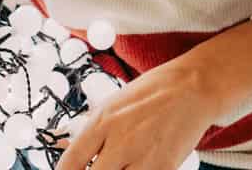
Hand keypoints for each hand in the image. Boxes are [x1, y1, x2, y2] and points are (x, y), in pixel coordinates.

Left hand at [55, 59, 221, 169]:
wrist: (190, 89)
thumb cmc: (149, 93)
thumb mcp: (112, 104)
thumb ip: (88, 127)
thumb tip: (60, 143)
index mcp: (102, 121)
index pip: (71, 161)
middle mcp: (120, 140)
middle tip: (99, 169)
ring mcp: (144, 157)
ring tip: (118, 167)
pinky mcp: (165, 168)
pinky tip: (137, 167)